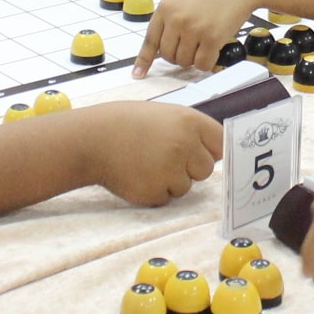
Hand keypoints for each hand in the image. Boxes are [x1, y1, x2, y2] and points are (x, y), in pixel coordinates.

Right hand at [67, 101, 222, 204]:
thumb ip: (190, 132)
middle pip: (206, 169)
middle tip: (164, 157)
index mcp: (189, 122)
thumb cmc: (128, 124)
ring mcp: (171, 170)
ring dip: (170, 181)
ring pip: (186, 187)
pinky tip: (138, 175)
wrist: (93, 139)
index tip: (203, 154)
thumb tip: (215, 153)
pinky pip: (166, 198)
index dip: (211, 150)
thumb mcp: (164, 115)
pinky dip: (154, 191)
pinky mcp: (156, 192)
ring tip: (146, 163)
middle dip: (190, 168)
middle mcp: (185, 145)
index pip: (220, 142)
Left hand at [134, 0, 264, 76]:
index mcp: (165, 7)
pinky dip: (208, 63)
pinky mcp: (212, 38)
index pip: (150, 40)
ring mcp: (194, 29)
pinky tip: (214, 49)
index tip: (138, 74)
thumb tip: (161, 50)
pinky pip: (203, 64)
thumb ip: (170, 20)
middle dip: (179, 56)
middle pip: (168, 56)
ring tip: (205, 41)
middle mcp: (176, 18)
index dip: (144, 60)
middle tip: (192, 45)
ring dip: (195, 58)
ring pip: (185, 62)